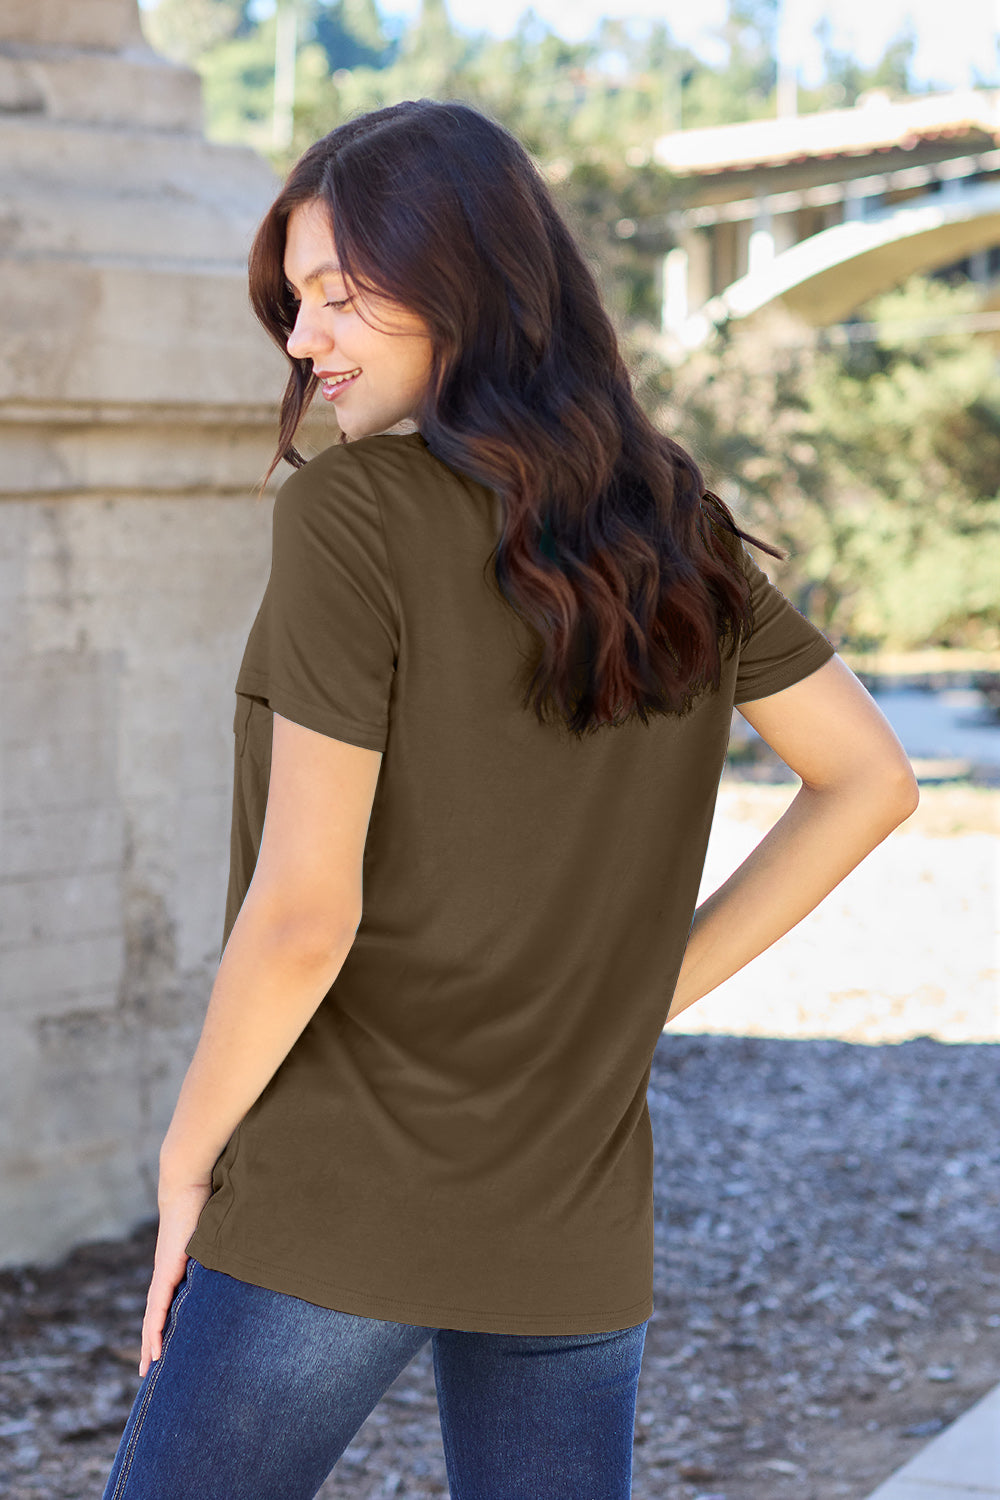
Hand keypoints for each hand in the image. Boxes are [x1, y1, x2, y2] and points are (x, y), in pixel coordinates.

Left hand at [139, 1179, 212, 1378]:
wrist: (187, 1183)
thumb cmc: (206, 1200)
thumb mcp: (219, 1234)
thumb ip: (229, 1247)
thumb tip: (255, 1252)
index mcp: (180, 1268)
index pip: (170, 1303)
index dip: (167, 1325)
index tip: (168, 1346)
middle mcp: (168, 1275)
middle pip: (157, 1316)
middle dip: (154, 1343)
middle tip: (151, 1370)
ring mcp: (164, 1274)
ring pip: (153, 1318)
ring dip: (150, 1344)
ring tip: (148, 1369)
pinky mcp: (166, 1272)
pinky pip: (158, 1309)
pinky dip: (155, 1331)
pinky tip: (153, 1351)